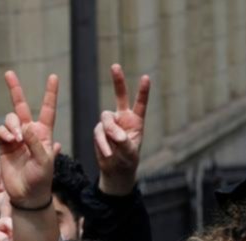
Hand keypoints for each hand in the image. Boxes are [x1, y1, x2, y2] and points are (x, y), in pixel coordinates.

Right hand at [0, 71, 58, 207]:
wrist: (27, 195)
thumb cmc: (41, 179)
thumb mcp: (44, 161)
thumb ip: (35, 143)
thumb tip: (25, 126)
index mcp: (44, 134)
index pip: (47, 109)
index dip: (50, 93)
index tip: (53, 77)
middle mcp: (29, 133)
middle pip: (20, 106)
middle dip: (15, 90)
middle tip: (8, 73)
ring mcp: (15, 139)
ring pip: (9, 119)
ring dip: (11, 125)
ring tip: (16, 139)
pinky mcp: (3, 147)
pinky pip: (1, 132)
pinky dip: (4, 133)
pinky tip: (10, 141)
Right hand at [95, 64, 150, 195]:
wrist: (115, 170)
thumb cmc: (128, 160)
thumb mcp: (130, 152)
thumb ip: (123, 141)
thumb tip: (113, 133)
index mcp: (136, 120)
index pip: (140, 103)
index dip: (143, 91)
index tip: (146, 77)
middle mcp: (123, 117)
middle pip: (120, 95)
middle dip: (118, 80)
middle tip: (115, 66)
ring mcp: (110, 123)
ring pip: (106, 119)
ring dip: (109, 132)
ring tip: (113, 147)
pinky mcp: (100, 131)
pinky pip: (98, 132)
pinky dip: (102, 142)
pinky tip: (107, 152)